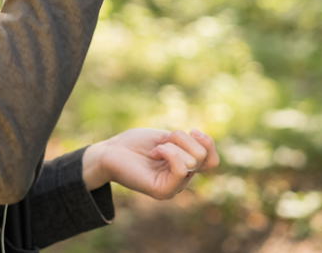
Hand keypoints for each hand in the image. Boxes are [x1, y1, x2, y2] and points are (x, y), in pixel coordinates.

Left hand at [82, 128, 218, 199]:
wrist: (110, 151)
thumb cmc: (135, 143)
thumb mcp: (167, 138)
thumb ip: (186, 144)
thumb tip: (204, 143)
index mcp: (184, 166)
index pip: (212, 160)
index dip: (208, 142)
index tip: (192, 130)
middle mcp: (181, 180)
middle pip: (201, 155)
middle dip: (182, 139)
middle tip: (161, 141)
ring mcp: (173, 187)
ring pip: (192, 160)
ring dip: (172, 145)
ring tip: (155, 149)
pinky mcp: (163, 191)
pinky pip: (181, 170)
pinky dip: (170, 153)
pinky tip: (155, 152)